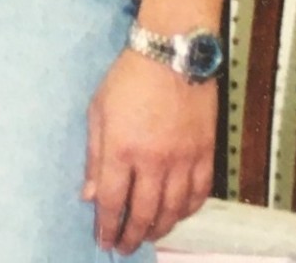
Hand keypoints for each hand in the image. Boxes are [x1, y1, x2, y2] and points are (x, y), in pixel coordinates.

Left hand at [82, 47, 216, 254]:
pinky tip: (178, 214)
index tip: (104, 242)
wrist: (173, 52)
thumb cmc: (129, 78)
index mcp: (122, 149)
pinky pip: (199, 193)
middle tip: (126, 247)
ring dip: (160, 228)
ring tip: (149, 235)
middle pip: (144, 213)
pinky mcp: (206, 152)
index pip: (113, 202)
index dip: (108, 227)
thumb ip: (95, 157)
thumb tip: (90, 196)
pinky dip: (188, 210)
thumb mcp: (98, 111)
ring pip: (174, 210)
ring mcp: (183, 159)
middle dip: (133, 236)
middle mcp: (154, 161)